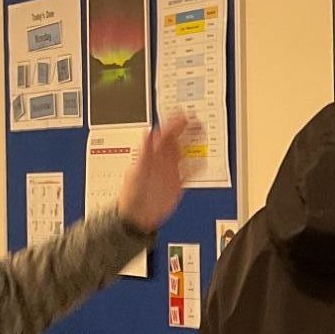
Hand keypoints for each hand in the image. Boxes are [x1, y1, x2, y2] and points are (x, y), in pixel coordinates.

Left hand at [120, 115, 195, 231]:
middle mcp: (161, 161)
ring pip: (184, 153)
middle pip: (176, 140)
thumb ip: (144, 153)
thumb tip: (148, 133)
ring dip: (194, 144)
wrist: (136, 217)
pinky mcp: (176, 183)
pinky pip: (189, 172)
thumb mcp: (136, 172)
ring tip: (203, 135)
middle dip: (186, 130)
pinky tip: (203, 162)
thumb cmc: (131, 195)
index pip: (164, 134)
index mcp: (151, 155)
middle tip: (197, 120)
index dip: (173, 124)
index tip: (184, 116)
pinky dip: (197, 166)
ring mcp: (170, 171)